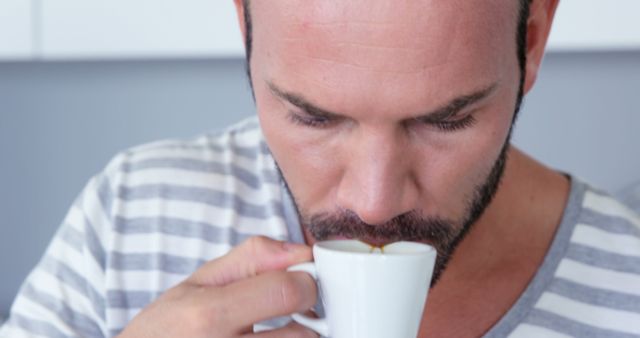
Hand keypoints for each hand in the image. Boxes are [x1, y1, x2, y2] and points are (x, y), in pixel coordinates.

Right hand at [117, 236, 317, 337]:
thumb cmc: (165, 329)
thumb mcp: (196, 283)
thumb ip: (251, 260)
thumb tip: (299, 252)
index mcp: (208, 315)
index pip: (286, 291)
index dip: (305, 281)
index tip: (302, 280)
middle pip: (302, 333)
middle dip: (307, 316)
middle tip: (295, 310)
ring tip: (276, 331)